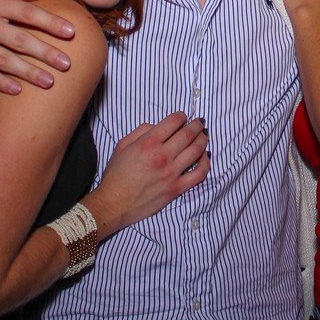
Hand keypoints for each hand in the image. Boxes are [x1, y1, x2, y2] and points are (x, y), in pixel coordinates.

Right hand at [0, 0, 75, 94]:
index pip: (25, 12)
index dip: (49, 21)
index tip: (71, 31)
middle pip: (18, 39)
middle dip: (45, 53)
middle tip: (66, 64)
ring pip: (3, 60)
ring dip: (28, 72)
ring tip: (49, 82)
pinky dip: (0, 82)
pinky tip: (18, 89)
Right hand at [87, 112, 208, 231]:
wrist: (114, 203)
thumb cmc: (116, 175)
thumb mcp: (122, 145)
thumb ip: (140, 131)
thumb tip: (156, 126)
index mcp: (148, 143)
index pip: (173, 122)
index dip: (181, 116)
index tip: (183, 116)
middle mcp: (162, 156)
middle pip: (188, 134)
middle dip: (196, 125)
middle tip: (199, 122)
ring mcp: (171, 173)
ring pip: (196, 151)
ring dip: (203, 139)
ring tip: (204, 135)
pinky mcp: (176, 189)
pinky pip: (198, 174)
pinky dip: (205, 163)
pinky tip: (205, 157)